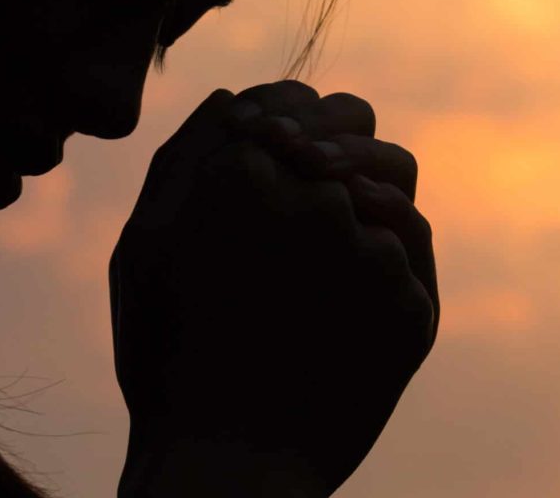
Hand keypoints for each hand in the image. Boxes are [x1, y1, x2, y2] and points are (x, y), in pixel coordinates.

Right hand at [109, 82, 437, 496]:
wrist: (228, 467)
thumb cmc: (168, 358)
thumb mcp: (145, 249)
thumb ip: (186, 160)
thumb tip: (235, 98)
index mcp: (242, 171)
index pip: (299, 101)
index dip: (295, 121)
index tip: (288, 149)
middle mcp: (316, 198)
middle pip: (358, 130)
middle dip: (339, 147)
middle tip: (319, 182)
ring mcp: (371, 253)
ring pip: (396, 185)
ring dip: (368, 195)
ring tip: (333, 238)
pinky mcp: (414, 306)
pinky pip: (411, 256)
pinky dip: (386, 259)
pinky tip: (349, 290)